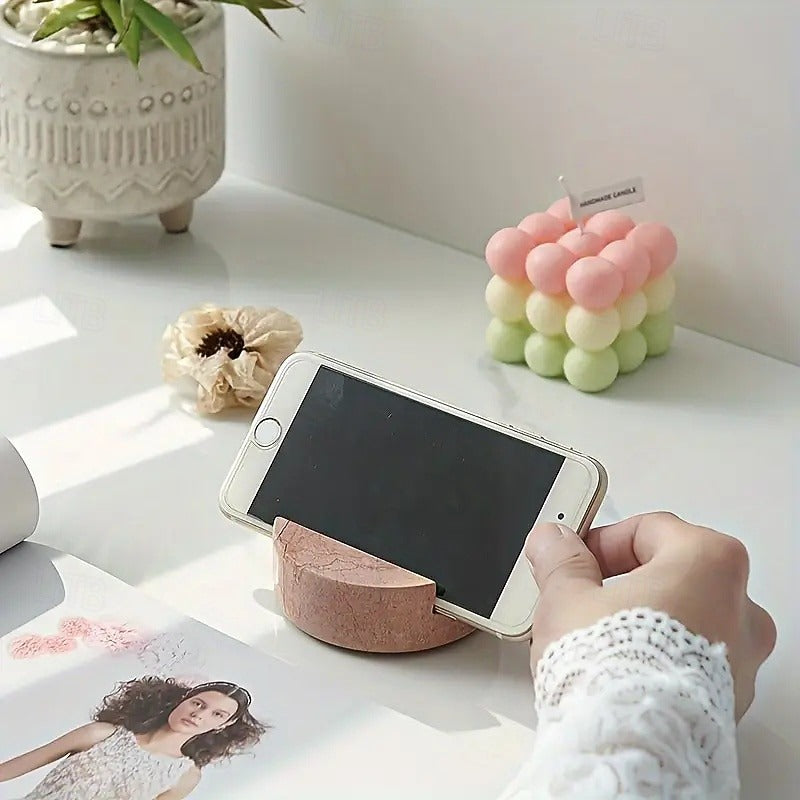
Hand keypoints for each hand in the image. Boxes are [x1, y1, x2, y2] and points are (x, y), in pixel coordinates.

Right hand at [526, 512, 776, 719]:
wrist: (627, 747)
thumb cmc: (611, 671)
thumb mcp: (566, 596)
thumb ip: (561, 559)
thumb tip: (554, 540)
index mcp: (708, 562)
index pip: (649, 529)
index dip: (602, 540)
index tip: (576, 556)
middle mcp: (739, 606)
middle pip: (673, 572)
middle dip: (625, 580)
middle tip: (584, 594)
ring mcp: (741, 657)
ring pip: (685, 618)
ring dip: (644, 620)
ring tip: (597, 638)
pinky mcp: (730, 698)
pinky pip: (691, 660)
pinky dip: (659, 658)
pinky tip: (619, 671)